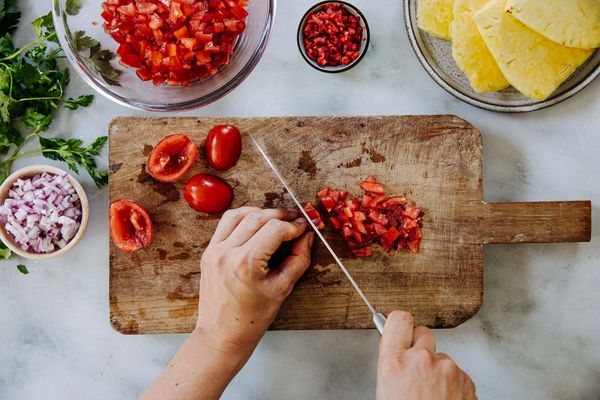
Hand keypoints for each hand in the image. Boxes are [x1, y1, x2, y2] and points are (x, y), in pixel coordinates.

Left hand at [196, 207, 313, 356]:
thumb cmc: (251, 319)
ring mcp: (215, 251)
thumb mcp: (282, 289)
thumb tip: (307, 237)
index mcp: (246, 263)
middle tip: (296, 219)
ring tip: (276, 218)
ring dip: (260, 212)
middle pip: (258, 217)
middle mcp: (227, 252)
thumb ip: (298, 259)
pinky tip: (256, 223)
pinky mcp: (209, 252)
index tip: (305, 227)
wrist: (222, 335)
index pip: (275, 229)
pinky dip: (242, 218)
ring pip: (239, 214)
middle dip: (280, 215)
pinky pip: (225, 224)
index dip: (294, 225)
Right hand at [376, 311, 476, 399]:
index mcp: (395, 362)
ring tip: (430, 395)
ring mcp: (447, 368)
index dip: (399, 324)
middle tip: (415, 367)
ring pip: (441, 356)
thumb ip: (392, 363)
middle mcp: (422, 359)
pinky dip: (451, 383)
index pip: (399, 320)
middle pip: (423, 333)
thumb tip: (394, 349)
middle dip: (420, 346)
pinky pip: (456, 372)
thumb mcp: (386, 389)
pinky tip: (443, 399)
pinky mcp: (466, 380)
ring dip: (437, 369)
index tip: (400, 329)